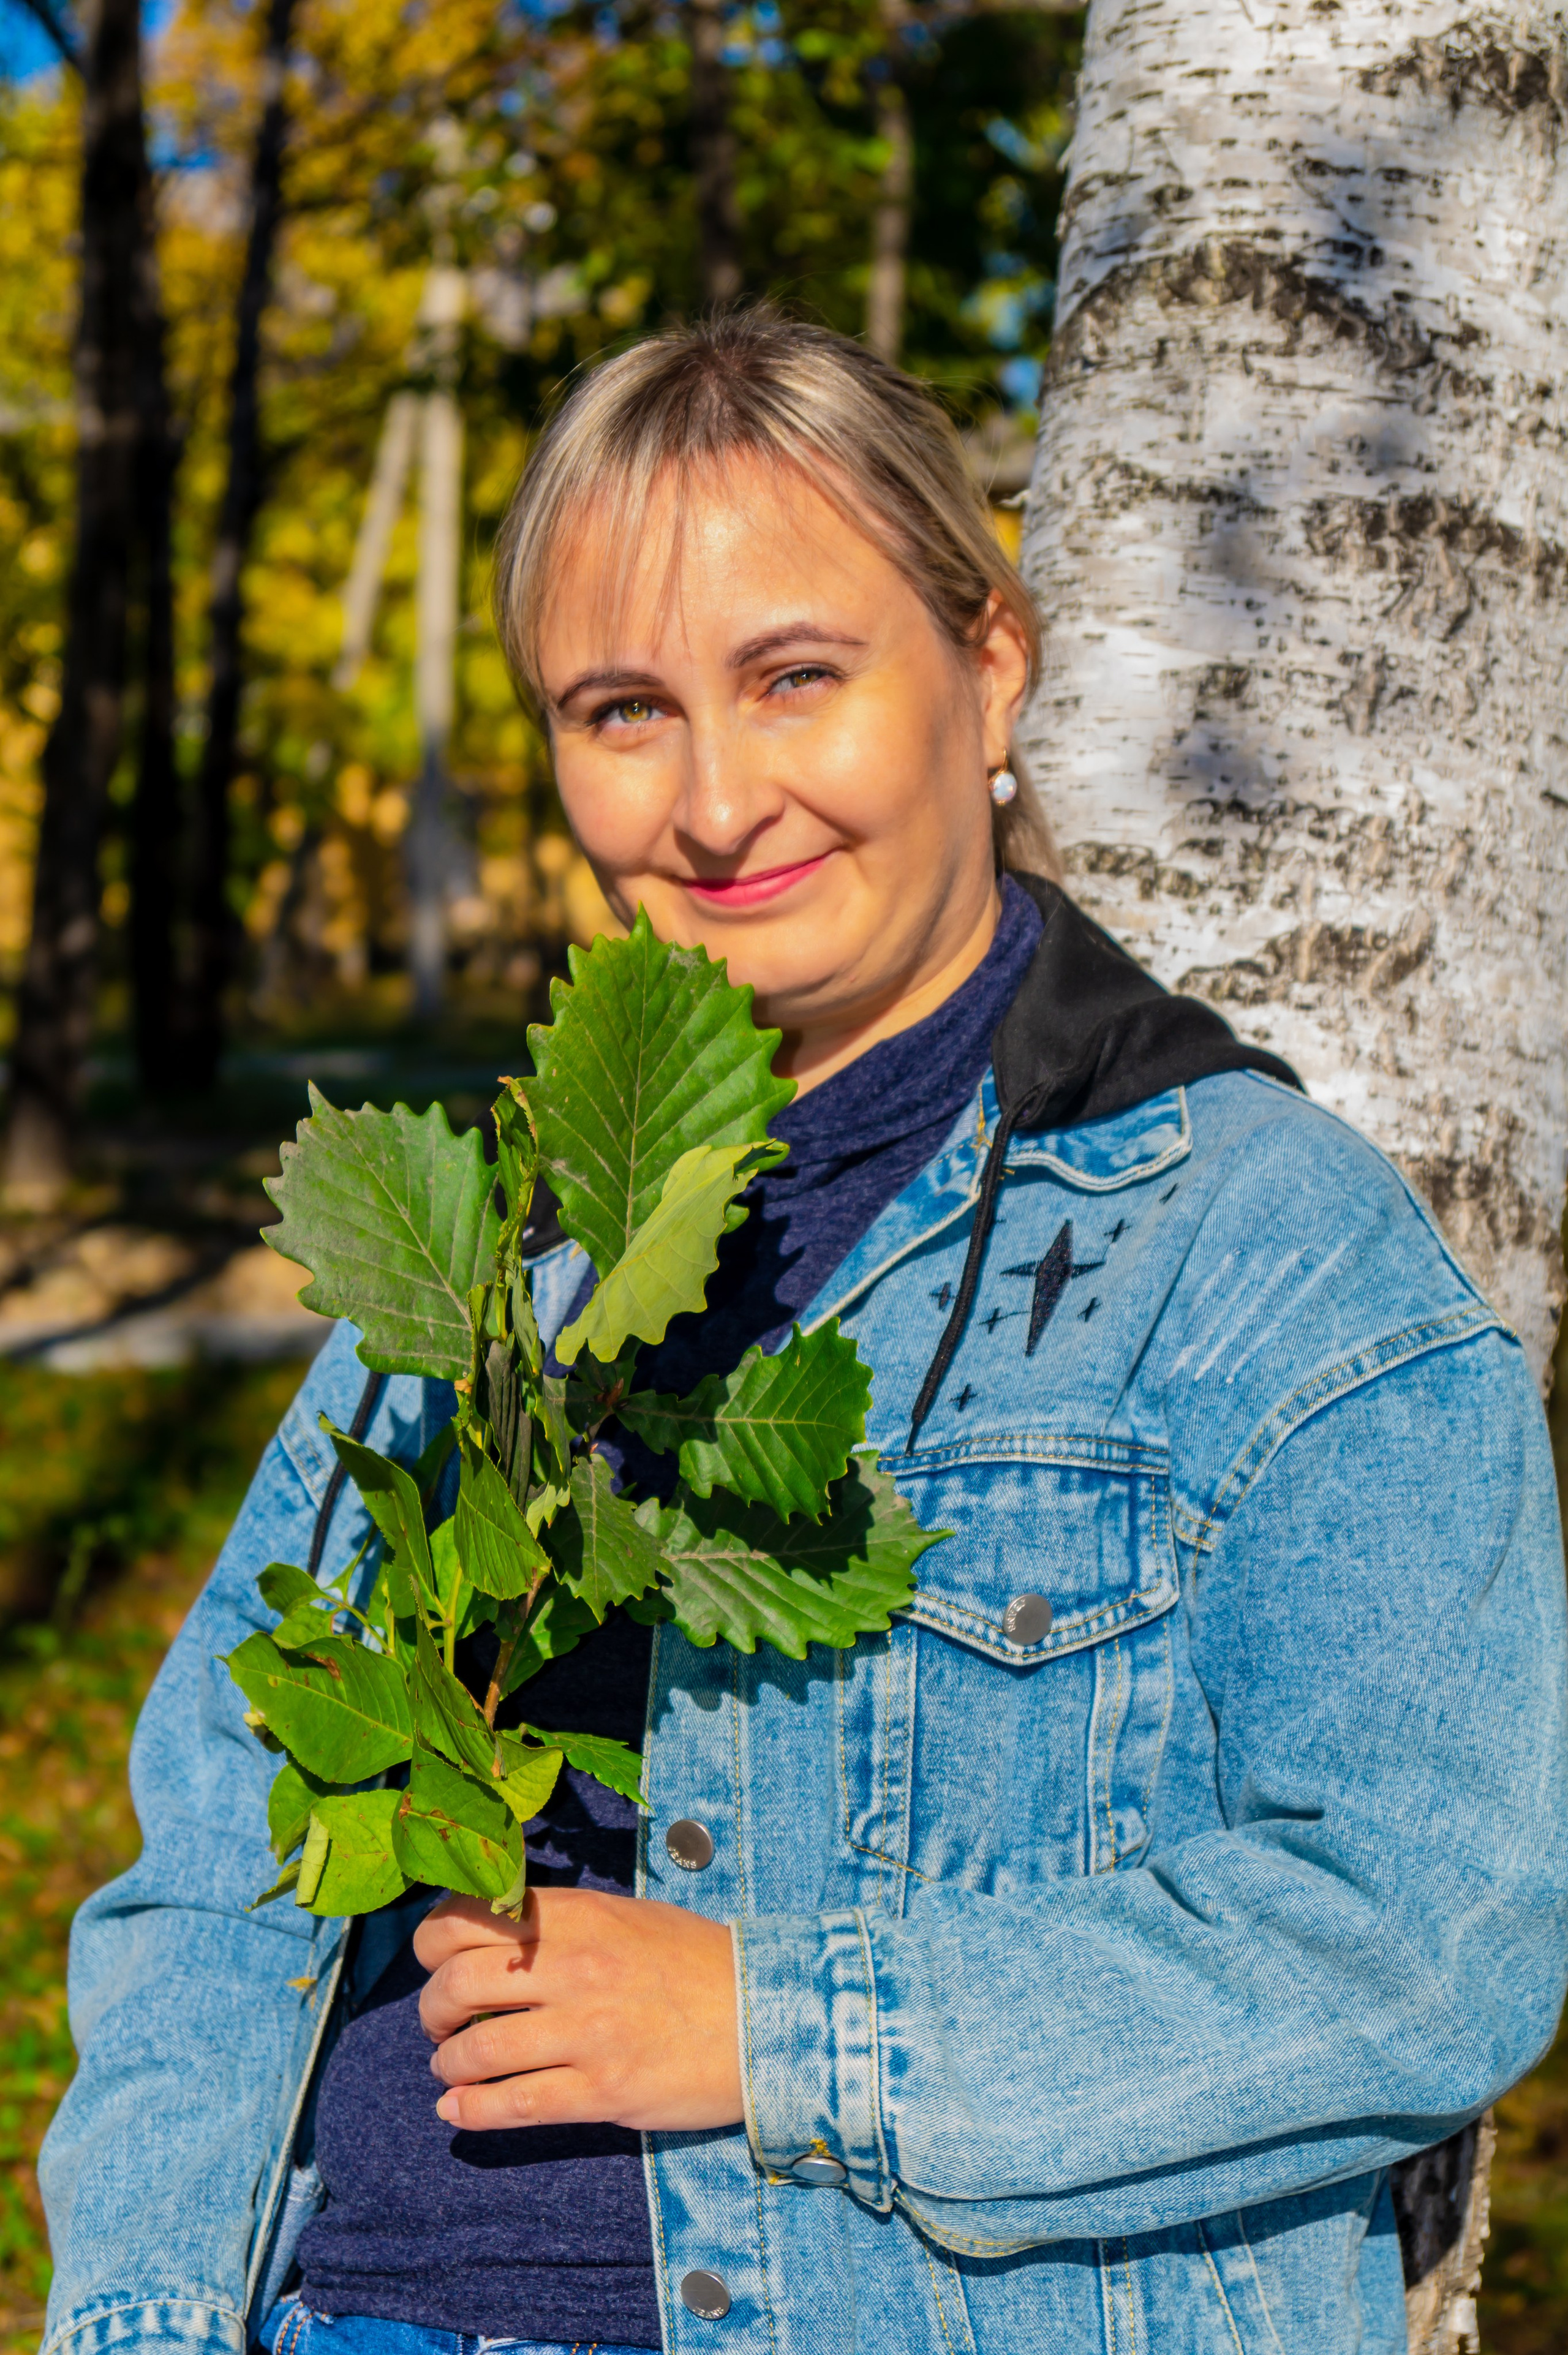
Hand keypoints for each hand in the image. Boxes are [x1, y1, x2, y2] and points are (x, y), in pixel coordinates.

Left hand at [413, 1886, 743, 2133]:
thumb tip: (494, 1936)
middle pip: (456, 1984)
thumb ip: (563, 1921)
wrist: (768, 2015)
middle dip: (432, 2011)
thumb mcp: (627, 1916)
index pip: (467, 1917)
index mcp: (578, 1915)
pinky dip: (470, 2110)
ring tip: (453, 2068)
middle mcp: (574, 1966)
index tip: (436, 1963)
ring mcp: (587, 2031)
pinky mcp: (602, 2091)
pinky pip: (512, 2104)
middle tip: (440, 2024)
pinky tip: (459, 2110)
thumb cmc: (697, 1962)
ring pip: (475, 2049)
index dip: (432, 1944)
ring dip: (448, 2064)